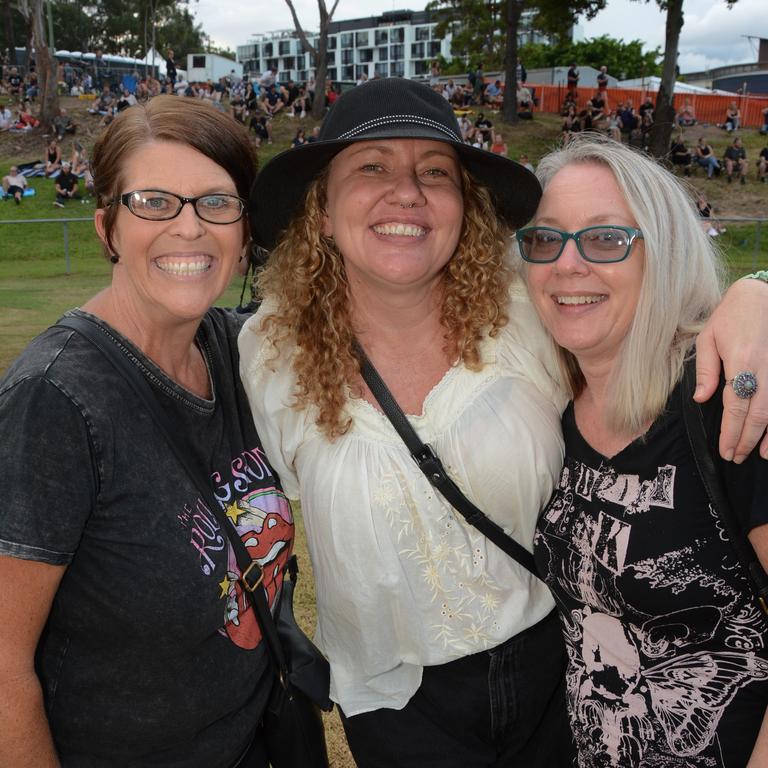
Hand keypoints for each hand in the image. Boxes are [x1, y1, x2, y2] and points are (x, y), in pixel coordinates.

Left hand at [695, 277, 767, 461]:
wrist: (763, 294)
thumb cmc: (732, 315)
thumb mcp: (708, 338)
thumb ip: (706, 371)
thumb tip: (702, 399)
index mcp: (741, 362)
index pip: (735, 407)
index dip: (730, 433)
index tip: (725, 450)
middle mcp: (765, 369)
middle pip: (758, 415)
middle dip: (746, 440)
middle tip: (736, 457)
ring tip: (759, 455)